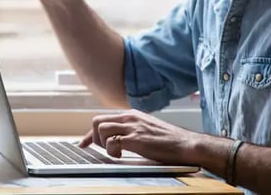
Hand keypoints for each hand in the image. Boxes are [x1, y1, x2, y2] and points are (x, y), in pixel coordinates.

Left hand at [79, 110, 199, 164]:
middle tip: (100, 149)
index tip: (83, 143)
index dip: (90, 133)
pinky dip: (112, 151)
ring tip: (115, 153)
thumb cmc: (170, 140)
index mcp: (132, 115)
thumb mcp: (147, 128)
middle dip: (93, 137)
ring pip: (101, 129)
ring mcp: (133, 127)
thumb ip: (133, 129)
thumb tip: (119, 138)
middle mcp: (130, 118)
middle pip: (97, 121)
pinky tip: (122, 156)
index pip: (103, 119)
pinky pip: (113, 142)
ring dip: (103, 144)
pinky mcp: (136, 139)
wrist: (187, 144)